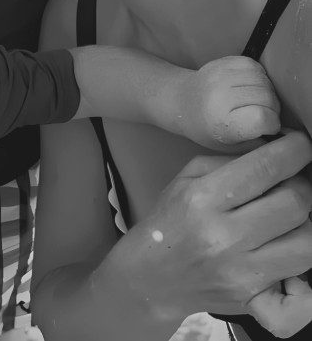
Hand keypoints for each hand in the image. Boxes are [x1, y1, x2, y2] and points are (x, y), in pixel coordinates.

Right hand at [108, 131, 311, 327]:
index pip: (265, 168)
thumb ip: (230, 161)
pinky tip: (292, 260)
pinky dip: (306, 282)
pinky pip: (298, 300)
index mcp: (204, 199)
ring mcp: (241, 274)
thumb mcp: (188, 177)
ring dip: (306, 225)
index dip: (295, 151)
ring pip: (308, 245)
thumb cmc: (171, 219)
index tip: (300, 145)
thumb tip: (275, 150)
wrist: (152, 276)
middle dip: (302, 185)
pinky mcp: (253, 302)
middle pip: (295, 204)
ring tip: (289, 218)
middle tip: (292, 183)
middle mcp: (224, 237)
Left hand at [180, 55, 279, 149]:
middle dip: (272, 109)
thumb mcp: (232, 147)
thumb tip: (289, 138)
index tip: (266, 128)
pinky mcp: (223, 61)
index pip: (262, 117)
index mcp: (221, 121)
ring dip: (267, 92)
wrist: (183, 102)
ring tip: (256, 101)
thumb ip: (260, 144)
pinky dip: (258, 77)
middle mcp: (220, 95)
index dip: (272, 124)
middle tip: (261, 115)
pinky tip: (249, 87)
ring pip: (264, 80)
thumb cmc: (208, 130)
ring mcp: (220, 75)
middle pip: (268, 97)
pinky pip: (255, 66)